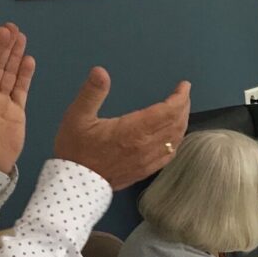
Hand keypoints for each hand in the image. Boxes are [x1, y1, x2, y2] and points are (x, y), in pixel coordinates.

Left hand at [0, 23, 32, 173]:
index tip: (2, 33)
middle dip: (4, 46)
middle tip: (13, 30)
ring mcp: (1, 101)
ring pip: (9, 73)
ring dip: (15, 56)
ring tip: (22, 39)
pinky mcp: (15, 111)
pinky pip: (21, 89)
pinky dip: (25, 75)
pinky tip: (29, 61)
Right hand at [54, 66, 190, 189]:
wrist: (74, 184)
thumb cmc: (75, 149)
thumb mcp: (77, 116)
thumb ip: (92, 93)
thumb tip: (100, 71)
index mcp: (134, 130)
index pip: (168, 111)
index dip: (180, 98)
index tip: (184, 86)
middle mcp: (146, 146)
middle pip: (176, 124)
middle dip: (183, 107)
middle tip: (183, 95)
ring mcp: (147, 161)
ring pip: (175, 140)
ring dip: (181, 123)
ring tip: (180, 111)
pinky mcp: (144, 171)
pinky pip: (168, 155)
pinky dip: (175, 141)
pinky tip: (173, 137)